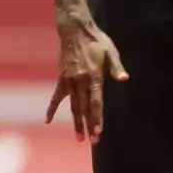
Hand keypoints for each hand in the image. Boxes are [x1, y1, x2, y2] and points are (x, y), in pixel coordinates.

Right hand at [44, 19, 126, 143]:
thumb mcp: (111, 52)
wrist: (74, 31)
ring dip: (76, 122)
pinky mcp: (61, 79)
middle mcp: (81, 81)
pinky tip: (48, 120)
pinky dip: (52, 109)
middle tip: (93, 141)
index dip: (98, 118)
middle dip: (89, 126)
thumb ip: (116, 67)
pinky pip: (56, 97)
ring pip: (73, 106)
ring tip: (79, 137)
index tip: (99, 132)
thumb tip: (124, 79)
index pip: (96, 102)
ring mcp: (69, 81)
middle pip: (85, 108)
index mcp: (94, 76)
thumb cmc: (96, 41)